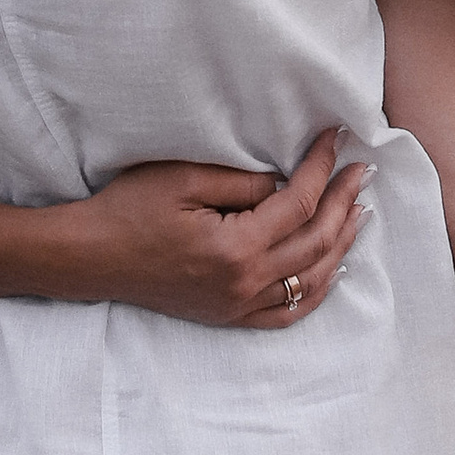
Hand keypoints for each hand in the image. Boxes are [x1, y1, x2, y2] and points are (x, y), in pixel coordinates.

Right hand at [69, 132, 365, 328]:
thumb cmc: (129, 210)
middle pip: (315, 242)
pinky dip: (316, 291)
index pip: (297, 204)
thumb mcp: (183, 179)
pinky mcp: (228, 316)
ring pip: (310, 280)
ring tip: (360, 212)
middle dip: (344, 202)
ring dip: (341, 244)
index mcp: (235, 249)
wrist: (90, 257)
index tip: (336, 138)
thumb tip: (285, 183)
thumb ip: (241, 181)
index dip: (321, 167)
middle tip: (363, 171)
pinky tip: (332, 269)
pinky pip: (287, 312)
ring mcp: (238, 306)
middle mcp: (244, 284)